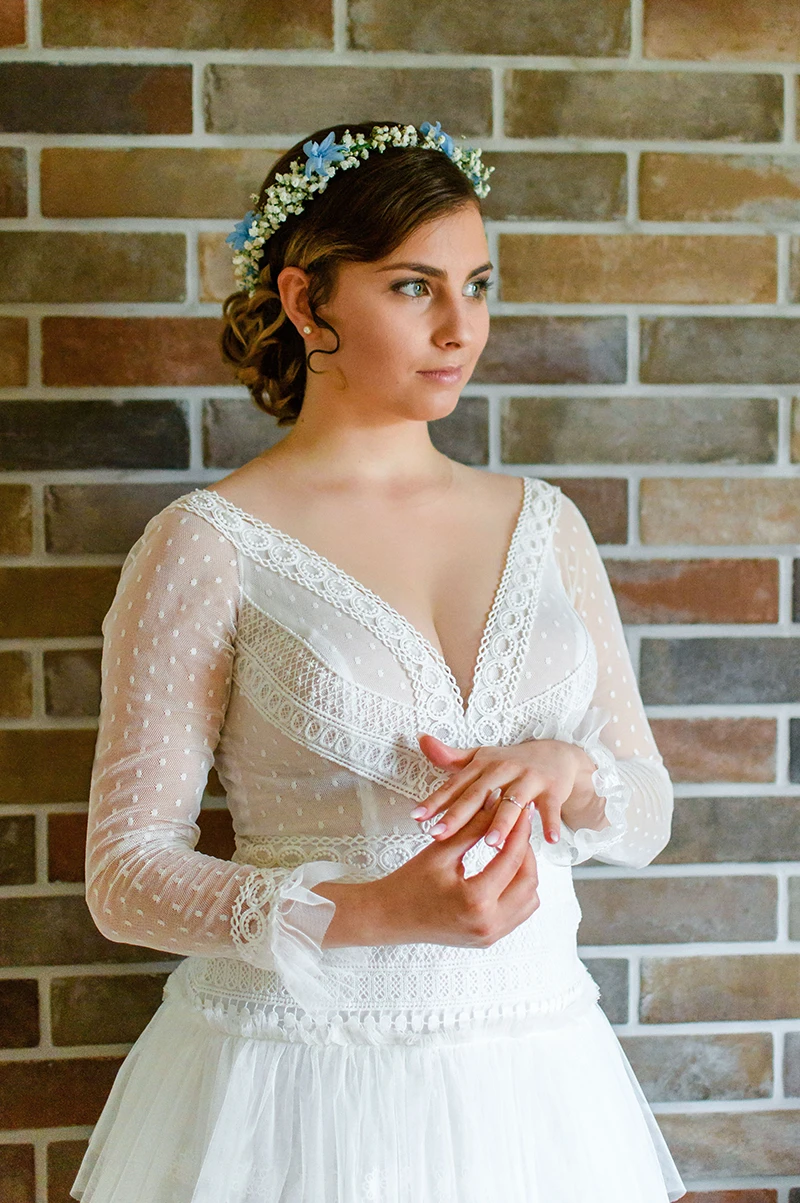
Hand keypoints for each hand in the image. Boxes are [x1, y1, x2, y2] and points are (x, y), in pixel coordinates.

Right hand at [316, 800, 539, 948]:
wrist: (388, 916)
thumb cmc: (408, 883)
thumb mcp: (441, 851)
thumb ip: (473, 826)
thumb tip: (496, 802)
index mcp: (475, 900)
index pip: (512, 859)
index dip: (519, 831)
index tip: (521, 811)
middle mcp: (488, 923)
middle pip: (528, 881)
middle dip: (527, 851)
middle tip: (519, 828)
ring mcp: (490, 935)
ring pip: (529, 900)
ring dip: (526, 872)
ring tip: (512, 849)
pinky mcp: (488, 939)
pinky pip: (518, 913)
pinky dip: (518, 890)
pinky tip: (505, 871)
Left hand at [410, 733, 604, 849]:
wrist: (555, 755)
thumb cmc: (510, 762)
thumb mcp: (480, 757)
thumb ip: (451, 757)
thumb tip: (421, 740)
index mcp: (483, 765)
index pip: (455, 785)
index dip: (435, 800)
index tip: (417, 817)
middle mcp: (503, 770)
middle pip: (478, 795)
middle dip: (458, 815)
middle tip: (438, 834)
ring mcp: (529, 779)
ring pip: (513, 803)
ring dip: (502, 823)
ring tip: (490, 843)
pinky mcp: (552, 790)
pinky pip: (551, 809)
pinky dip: (551, 823)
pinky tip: (550, 841)